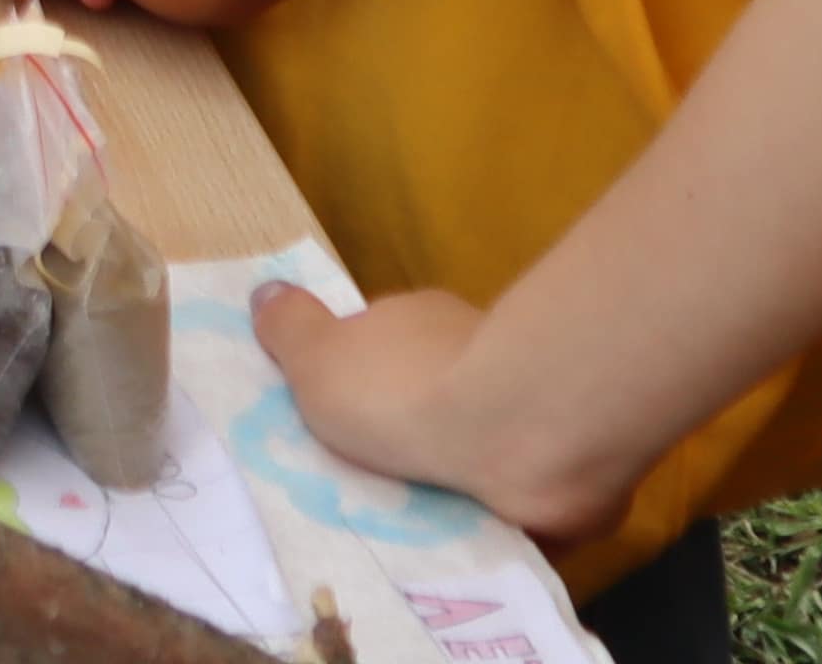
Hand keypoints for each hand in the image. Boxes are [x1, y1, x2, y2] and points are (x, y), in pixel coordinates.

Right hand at [251, 280, 627, 549]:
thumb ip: (290, 330)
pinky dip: (491, 504)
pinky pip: (511, 482)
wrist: (517, 433)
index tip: (343, 423)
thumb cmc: (405, 389)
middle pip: (429, 392)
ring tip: (416, 524)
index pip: (383, 345)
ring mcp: (520, 402)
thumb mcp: (317, 358)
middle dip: (408, 431)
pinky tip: (468, 531)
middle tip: (374, 484)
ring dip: (450, 472)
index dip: (361, 381)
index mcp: (415, 321)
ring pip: (473, 439)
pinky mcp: (556, 453)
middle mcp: (471, 352)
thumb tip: (266, 290)